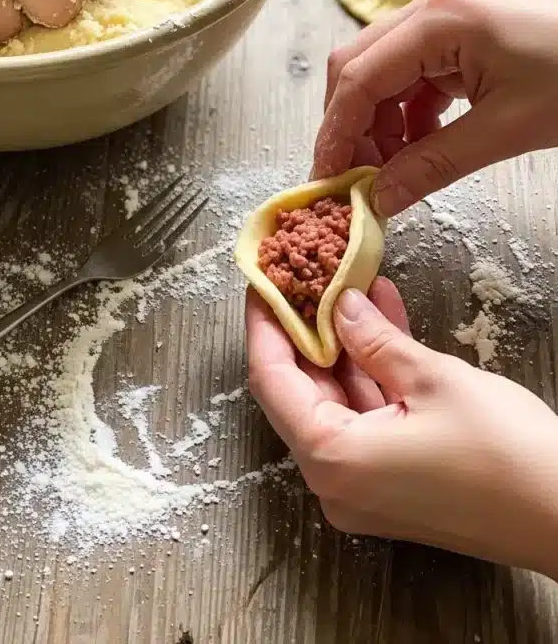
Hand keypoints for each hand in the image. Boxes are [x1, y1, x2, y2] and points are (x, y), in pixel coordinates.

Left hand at [246, 278, 557, 577]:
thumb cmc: (506, 456)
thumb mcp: (432, 379)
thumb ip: (375, 340)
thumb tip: (342, 306)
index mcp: (332, 459)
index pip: (272, 379)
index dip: (265, 325)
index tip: (263, 282)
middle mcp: (336, 483)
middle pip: (300, 392)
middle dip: (306, 331)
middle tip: (307, 279)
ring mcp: (363, 489)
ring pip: (336, 403)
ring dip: (345, 347)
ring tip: (351, 288)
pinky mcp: (391, 486)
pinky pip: (365, 421)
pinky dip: (371, 375)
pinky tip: (382, 324)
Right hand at [313, 0, 557, 216]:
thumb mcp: (506, 129)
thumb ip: (433, 164)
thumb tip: (379, 199)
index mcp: (440, 19)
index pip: (358, 77)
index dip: (335, 133)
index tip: (327, 180)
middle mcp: (432, 7)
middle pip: (358, 68)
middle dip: (350, 127)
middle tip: (356, 180)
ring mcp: (445, 17)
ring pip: (381, 73)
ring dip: (378, 124)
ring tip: (393, 172)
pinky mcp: (458, 33)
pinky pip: (412, 75)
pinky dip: (406, 115)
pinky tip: (420, 147)